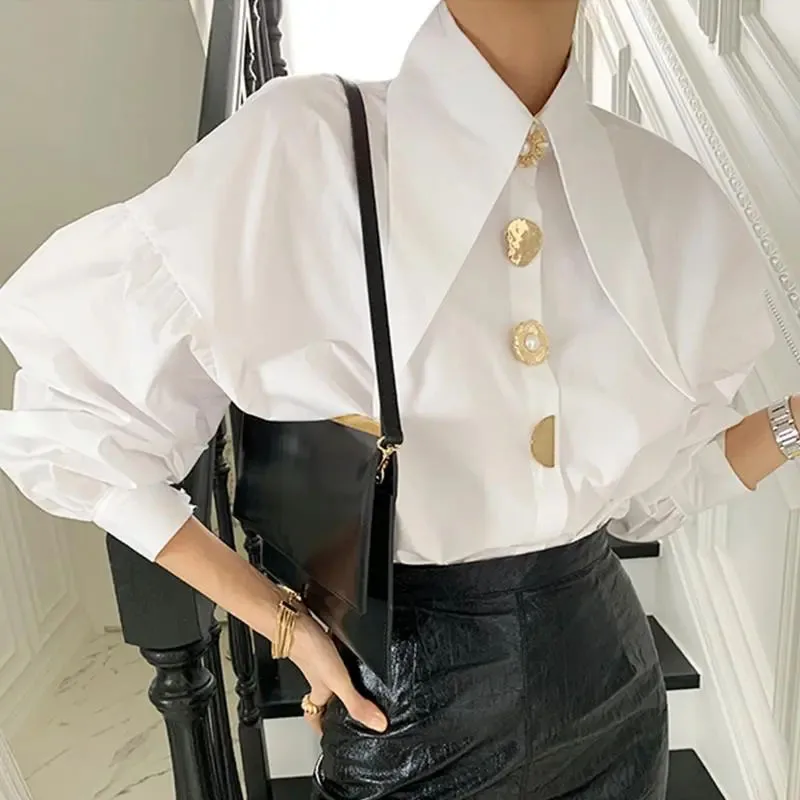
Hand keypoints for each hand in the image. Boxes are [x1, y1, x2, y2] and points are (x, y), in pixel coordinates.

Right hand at [289, 612, 387, 734]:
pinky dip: (342, 653)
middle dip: (334, 701)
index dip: (321, 727)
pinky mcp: (324, 642)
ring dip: (341, 676)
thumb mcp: (338, 682)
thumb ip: (356, 703)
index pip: (315, 716)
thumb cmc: (310, 651)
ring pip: (330, 674)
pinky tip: (352, 650)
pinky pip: (334, 652)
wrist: (296, 623)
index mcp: (320, 691)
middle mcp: (318, 677)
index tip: (330, 735)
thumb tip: (378, 724)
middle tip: (350, 706)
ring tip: (358, 677)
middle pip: (324, 695)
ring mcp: (320, 659)